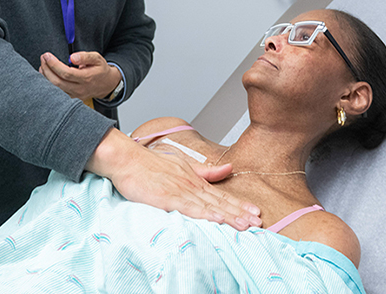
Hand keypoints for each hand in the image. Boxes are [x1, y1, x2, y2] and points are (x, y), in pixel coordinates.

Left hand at [39, 51, 121, 99]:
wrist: (106, 84)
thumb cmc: (100, 69)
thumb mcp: (97, 58)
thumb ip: (85, 56)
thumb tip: (72, 57)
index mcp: (86, 78)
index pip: (66, 73)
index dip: (54, 64)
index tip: (47, 55)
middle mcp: (79, 89)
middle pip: (57, 82)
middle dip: (47, 69)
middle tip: (43, 58)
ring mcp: (75, 95)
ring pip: (55, 88)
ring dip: (46, 76)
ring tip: (43, 65)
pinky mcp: (71, 97)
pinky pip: (57, 92)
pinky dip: (49, 83)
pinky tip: (47, 74)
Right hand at [87, 129, 261, 230]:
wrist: (127, 159)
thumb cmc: (150, 163)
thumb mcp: (182, 164)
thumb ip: (206, 170)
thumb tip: (229, 169)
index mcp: (195, 179)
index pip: (221, 194)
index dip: (239, 204)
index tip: (255, 212)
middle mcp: (191, 185)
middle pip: (219, 202)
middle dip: (239, 213)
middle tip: (258, 222)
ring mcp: (180, 191)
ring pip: (209, 206)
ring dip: (229, 216)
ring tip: (245, 225)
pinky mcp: (167, 198)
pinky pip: (189, 208)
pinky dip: (205, 214)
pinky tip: (218, 219)